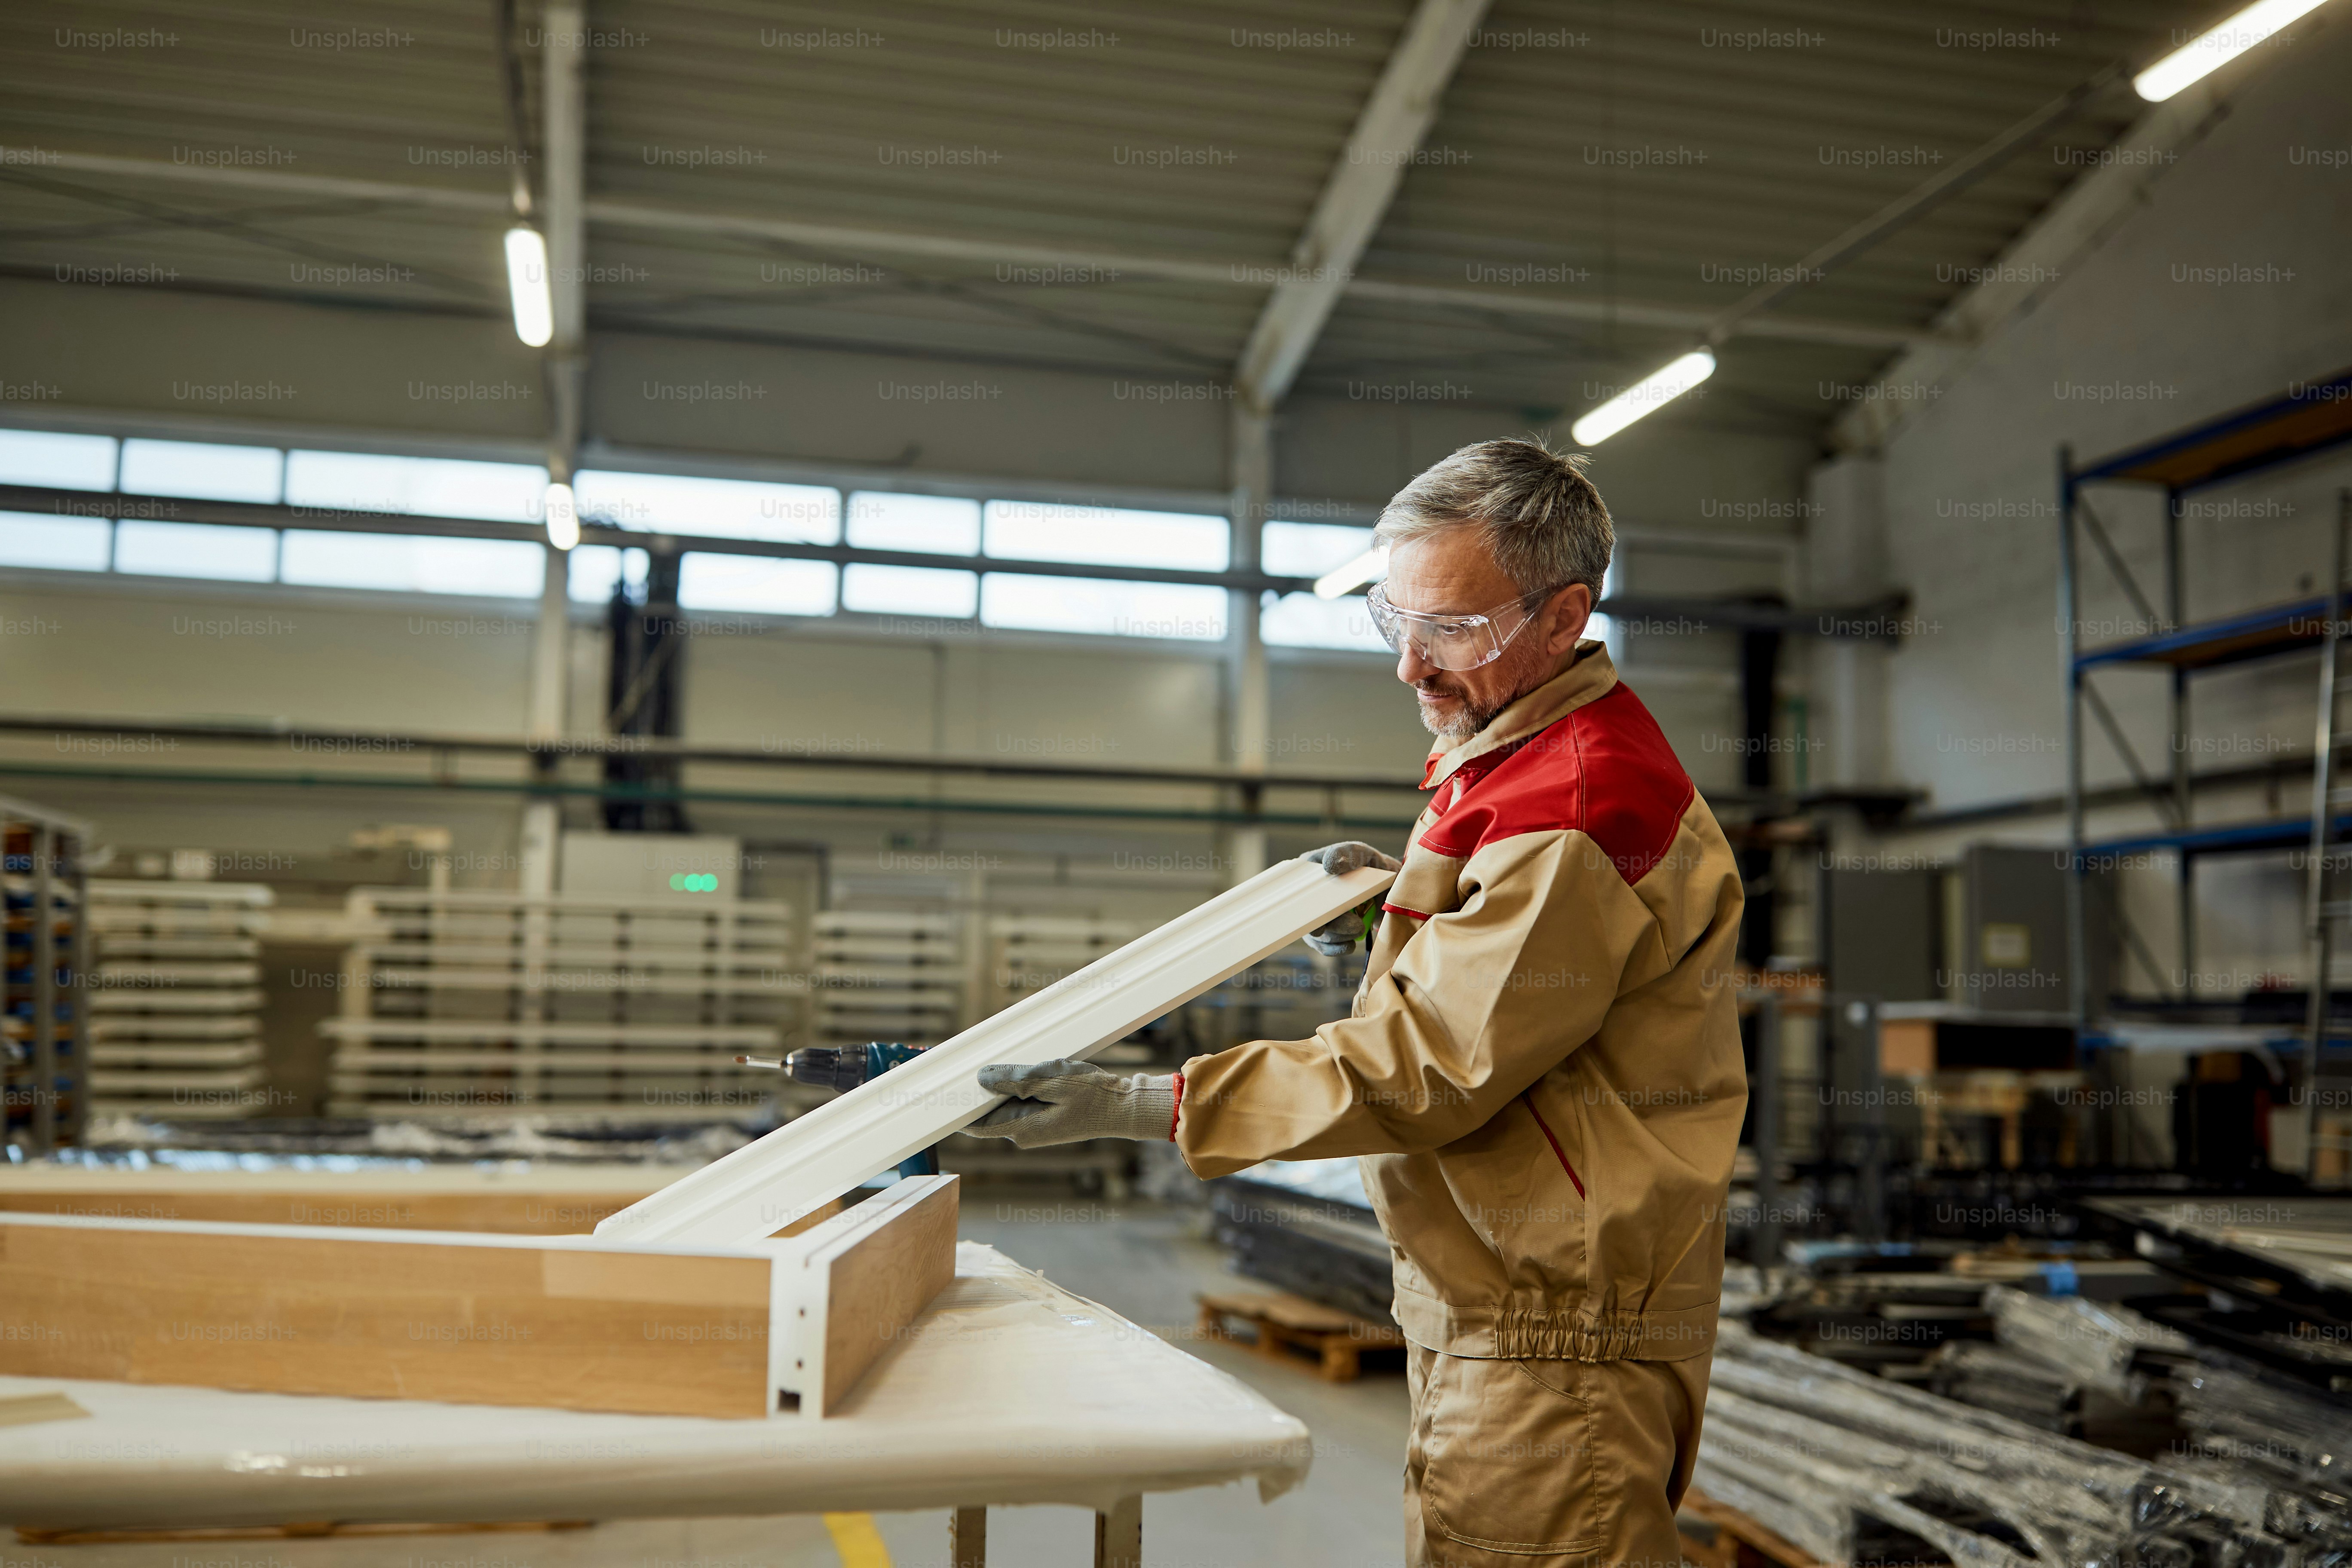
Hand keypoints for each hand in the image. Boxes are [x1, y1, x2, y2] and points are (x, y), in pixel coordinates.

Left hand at [966, 1059, 1177, 1147]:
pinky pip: (1021, 1101)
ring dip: (1001, 1085)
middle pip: (988, 1111)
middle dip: (979, 1090)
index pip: (975, 1124)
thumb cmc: (1093, 1095)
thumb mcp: (1052, 1080)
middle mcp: (1025, 1133)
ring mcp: (1035, 1127)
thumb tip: (982, 1078)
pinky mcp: (1045, 1118)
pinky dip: (1017, 1086)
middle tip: (967, 1065)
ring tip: (1000, 1062)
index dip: (956, 1109)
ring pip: (1005, 1104)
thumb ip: (1015, 1080)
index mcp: (1022, 1129)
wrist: (1124, 1107)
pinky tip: (1024, 1069)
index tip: (940, 1093)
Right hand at [1299, 841, 1400, 955]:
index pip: (1297, 887)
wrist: (1391, 888)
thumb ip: (1348, 854)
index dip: (1303, 903)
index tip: (1320, 917)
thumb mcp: (1363, 854)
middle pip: (1307, 915)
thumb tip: (1329, 865)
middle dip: (1331, 924)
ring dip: (1338, 936)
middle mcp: (1308, 896)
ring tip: (1360, 929)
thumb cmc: (1372, 866)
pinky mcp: (1326, 933)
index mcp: (1310, 872)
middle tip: (1356, 927)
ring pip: (1316, 934)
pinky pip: (1324, 947)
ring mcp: (1316, 916)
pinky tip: (1349, 944)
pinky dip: (1337, 948)